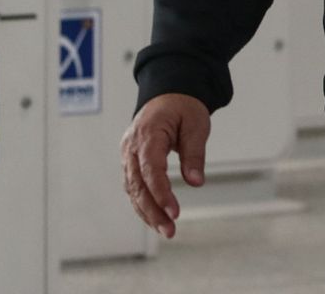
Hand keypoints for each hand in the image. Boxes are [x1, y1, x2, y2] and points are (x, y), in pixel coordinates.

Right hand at [120, 94, 210, 238]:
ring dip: (147, 212)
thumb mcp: (196, 124)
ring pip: (132, 190)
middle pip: (137, 185)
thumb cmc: (183, 107)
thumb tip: (196, 182)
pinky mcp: (130, 162)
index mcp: (147, 134)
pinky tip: (155, 218)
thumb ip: (194, 153)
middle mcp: (131, 147)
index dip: (161, 193)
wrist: (168, 94)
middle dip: (153, 210)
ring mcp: (128, 156)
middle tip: (170, 230)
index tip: (175, 212)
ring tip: (166, 230)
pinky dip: (143, 204)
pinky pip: (133, 187)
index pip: (150, 170)